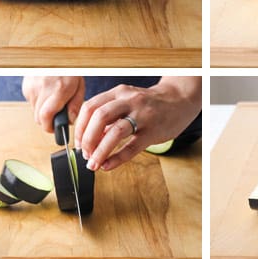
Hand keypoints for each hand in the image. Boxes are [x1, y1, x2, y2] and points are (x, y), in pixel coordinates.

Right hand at [22, 76, 84, 133]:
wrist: (55, 54)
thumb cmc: (69, 71)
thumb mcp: (79, 87)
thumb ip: (75, 106)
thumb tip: (70, 122)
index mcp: (59, 89)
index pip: (46, 116)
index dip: (49, 128)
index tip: (54, 130)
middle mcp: (43, 88)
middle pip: (38, 118)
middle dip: (47, 122)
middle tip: (57, 118)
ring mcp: (32, 86)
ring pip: (34, 111)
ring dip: (43, 112)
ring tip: (53, 101)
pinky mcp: (26, 85)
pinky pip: (31, 102)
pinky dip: (39, 102)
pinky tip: (46, 93)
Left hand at [74, 77, 201, 171]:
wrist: (179, 100)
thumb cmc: (150, 104)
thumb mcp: (128, 102)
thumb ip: (110, 116)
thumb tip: (91, 138)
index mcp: (119, 93)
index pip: (90, 107)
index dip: (80, 128)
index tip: (78, 143)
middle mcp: (129, 101)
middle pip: (99, 117)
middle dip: (87, 139)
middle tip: (85, 154)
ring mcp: (142, 115)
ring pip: (115, 132)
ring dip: (100, 151)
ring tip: (94, 163)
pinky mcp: (153, 131)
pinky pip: (132, 147)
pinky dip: (116, 158)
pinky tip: (108, 165)